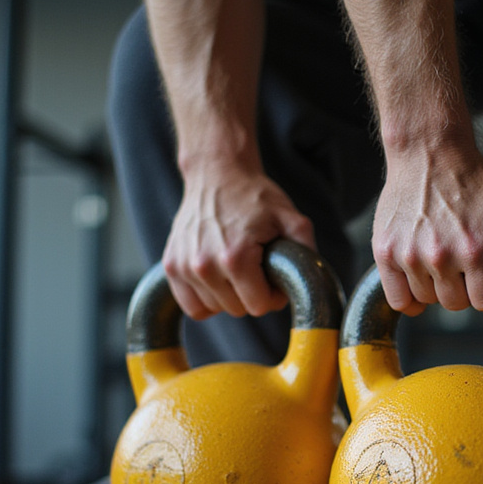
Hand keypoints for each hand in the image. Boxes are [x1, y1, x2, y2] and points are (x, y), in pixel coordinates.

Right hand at [161, 159, 316, 319]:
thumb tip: (311, 281)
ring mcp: (183, 266)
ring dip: (229, 295)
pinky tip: (217, 279)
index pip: (259, 306)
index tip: (273, 277)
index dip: (273, 295)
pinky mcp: (171, 266)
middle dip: (252, 294)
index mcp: (235, 258)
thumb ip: (306, 249)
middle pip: (238, 310)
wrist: (217, 173)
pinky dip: (206, 299)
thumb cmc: (254, 196)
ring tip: (236, 267)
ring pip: (215, 309)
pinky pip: (191, 306)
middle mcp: (204, 266)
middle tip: (257, 269)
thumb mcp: (290, 218)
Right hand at [372, 144, 482, 315]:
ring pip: (427, 300)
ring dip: (439, 287)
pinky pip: (398, 298)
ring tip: (446, 262)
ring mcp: (409, 254)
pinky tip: (422, 281)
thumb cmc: (473, 177)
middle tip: (469, 267)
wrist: (428, 151)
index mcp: (475, 249)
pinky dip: (410, 297)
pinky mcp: (385, 251)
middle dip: (467, 289)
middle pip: (456, 304)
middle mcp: (440, 256)